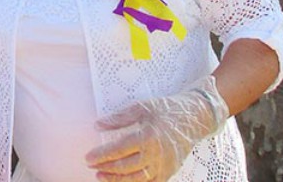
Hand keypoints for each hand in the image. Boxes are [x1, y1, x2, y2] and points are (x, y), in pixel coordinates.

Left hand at [87, 75, 228, 181]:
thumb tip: (98, 125)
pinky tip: (123, 181)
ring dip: (117, 180)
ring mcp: (164, 165)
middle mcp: (156, 154)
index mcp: (148, 136)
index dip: (101, 155)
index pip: (118, 149)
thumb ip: (119, 118)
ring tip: (102, 176)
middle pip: (125, 167)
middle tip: (92, 166)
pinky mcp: (169, 171)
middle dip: (106, 169)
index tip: (88, 158)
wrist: (194, 118)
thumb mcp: (141, 107)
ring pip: (137, 179)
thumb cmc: (167, 110)